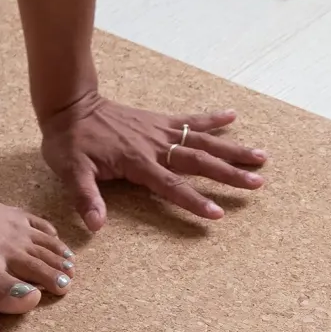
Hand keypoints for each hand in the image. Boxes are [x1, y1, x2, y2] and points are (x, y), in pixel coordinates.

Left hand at [40, 93, 266, 230]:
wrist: (70, 106)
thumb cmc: (69, 143)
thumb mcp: (71, 172)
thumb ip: (86, 198)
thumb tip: (96, 226)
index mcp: (138, 162)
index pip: (172, 186)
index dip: (194, 201)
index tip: (218, 213)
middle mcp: (155, 146)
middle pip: (199, 162)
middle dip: (229, 174)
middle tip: (257, 183)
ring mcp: (160, 131)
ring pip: (203, 141)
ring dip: (232, 149)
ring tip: (261, 156)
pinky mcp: (159, 120)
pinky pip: (190, 119)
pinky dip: (212, 118)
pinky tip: (233, 116)